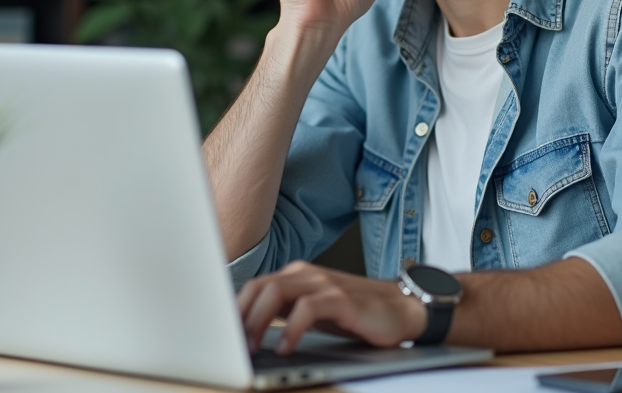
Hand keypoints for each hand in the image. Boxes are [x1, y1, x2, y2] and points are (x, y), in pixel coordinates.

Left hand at [238, 261, 426, 354]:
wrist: (400, 310)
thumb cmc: (356, 313)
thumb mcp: (315, 312)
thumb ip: (287, 312)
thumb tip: (250, 330)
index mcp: (297, 276)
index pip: (255, 286)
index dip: (235, 309)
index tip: (221, 333)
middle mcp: (307, 275)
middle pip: (260, 286)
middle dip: (240, 316)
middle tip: (232, 344)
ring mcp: (324, 283)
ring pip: (277, 291)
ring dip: (257, 321)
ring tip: (251, 346)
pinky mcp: (341, 298)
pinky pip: (307, 308)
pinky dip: (291, 328)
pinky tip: (285, 346)